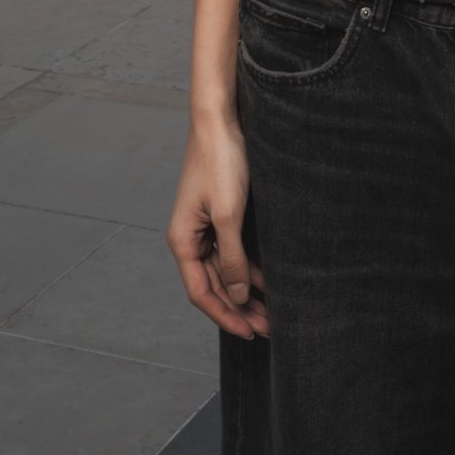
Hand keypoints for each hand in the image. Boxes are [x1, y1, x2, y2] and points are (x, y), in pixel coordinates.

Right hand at [168, 116, 269, 341]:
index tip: (250, 333)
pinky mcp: (220, 215)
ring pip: (225, 272)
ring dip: (246, 292)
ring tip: (271, 312)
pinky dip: (248, 269)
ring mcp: (205, 227)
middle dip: (239, 309)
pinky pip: (232, 252)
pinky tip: (267, 281)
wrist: (220, 121)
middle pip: (214, 286)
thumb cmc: (220, 161)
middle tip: (268, 329)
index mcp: (183, 241)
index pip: (201, 293)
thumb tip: (237, 296)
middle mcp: (190, 238)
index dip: (225, 316)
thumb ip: (232, 257)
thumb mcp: (229, 214)